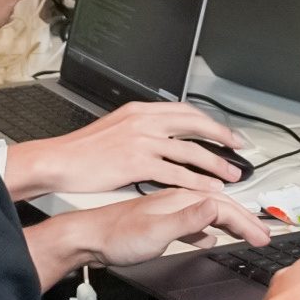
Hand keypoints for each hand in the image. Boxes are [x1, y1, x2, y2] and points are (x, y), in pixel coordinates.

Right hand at [4, 101, 248, 198]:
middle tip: (240, 148)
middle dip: (222, 136)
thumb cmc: (83, 151)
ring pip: (190, 150)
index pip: (185, 111)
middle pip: (195, 124)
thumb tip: (160, 135)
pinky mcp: (137, 163)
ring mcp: (142, 141)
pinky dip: (196, 181)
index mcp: (141, 111)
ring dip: (215, 163)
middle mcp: (145, 121)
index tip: (224, 132)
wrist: (59, 161)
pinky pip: (175, 172)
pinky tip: (208, 189)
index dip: (209, 122)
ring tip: (231, 174)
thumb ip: (140, 129)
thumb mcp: (115, 128)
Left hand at [75, 187, 269, 267]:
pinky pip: (194, 223)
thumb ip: (188, 219)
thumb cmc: (115, 235)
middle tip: (263, 236)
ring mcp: (169, 209)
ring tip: (246, 234)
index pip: (225, 207)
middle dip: (246, 220)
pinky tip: (209, 239)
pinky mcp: (161, 222)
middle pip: (221, 206)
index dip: (247, 223)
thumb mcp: (156, 230)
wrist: (87, 238)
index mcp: (180, 197)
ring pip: (209, 213)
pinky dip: (208, 231)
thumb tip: (217, 207)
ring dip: (230, 223)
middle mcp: (177, 199)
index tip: (262, 236)